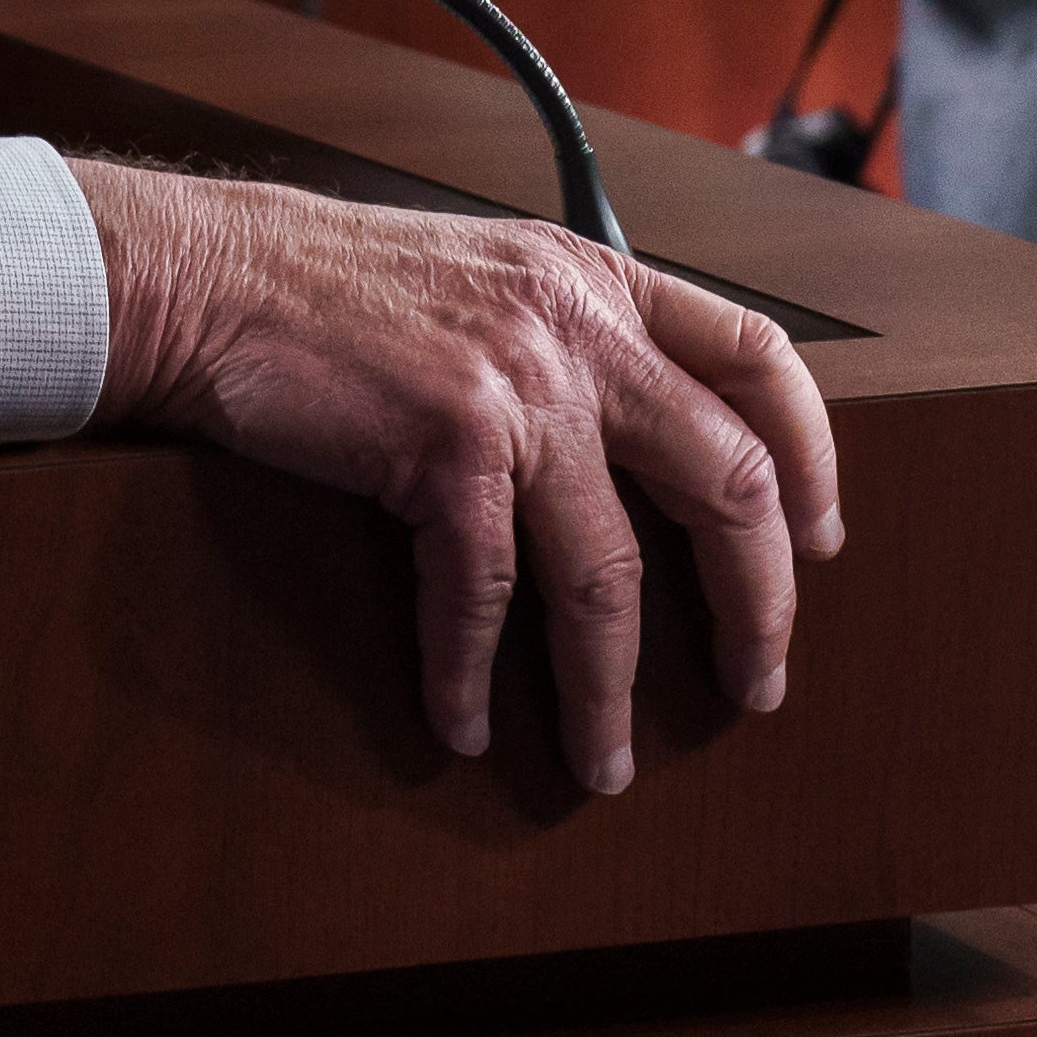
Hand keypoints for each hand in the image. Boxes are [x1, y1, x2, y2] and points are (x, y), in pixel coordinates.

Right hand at [80, 161, 841, 793]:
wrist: (212, 273)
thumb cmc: (328, 285)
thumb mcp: (485, 275)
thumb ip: (565, 333)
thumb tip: (627, 438)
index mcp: (599, 280)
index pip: (760, 360)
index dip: (813, 458)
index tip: (823, 540)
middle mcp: (579, 328)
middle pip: (727, 481)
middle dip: (758, 604)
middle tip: (754, 686)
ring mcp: (517, 387)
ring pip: (610, 575)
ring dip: (609, 688)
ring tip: (601, 764)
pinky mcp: (445, 444)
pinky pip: (482, 595)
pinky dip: (473, 672)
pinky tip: (462, 721)